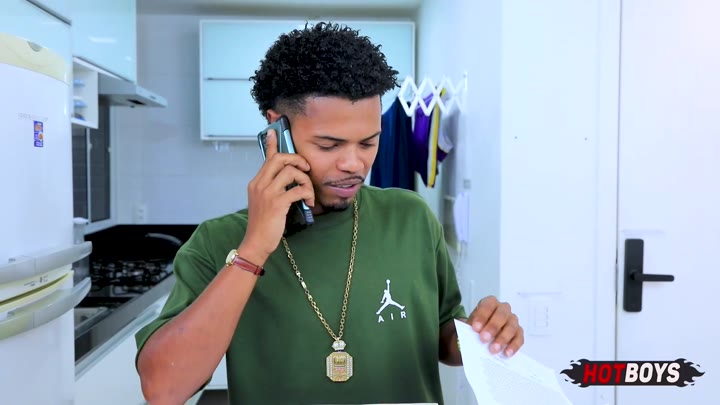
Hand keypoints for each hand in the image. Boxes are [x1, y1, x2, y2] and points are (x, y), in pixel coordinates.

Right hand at [241, 128, 314, 263]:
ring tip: (308, 193)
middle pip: (280, 159)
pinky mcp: (277, 203)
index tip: (273, 132)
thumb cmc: (263, 225)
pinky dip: (307, 193)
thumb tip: (288, 181)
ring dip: (305, 180)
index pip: (266, 158)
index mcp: (256, 183)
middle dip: (297, 160)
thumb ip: (271, 189)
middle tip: (306, 169)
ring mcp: (267, 193)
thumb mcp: (263, 202)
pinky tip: (309, 202)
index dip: (272, 144)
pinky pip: (298, 189)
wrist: (255, 243)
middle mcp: (259, 184)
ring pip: (291, 172)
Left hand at [467, 296, 523, 356]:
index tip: (475, 328)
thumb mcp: (470, 326)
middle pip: (501, 315)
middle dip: (493, 327)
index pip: (487, 306)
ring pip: (511, 327)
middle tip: (484, 338)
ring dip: (502, 338)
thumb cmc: (477, 328)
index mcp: (490, 303)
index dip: (482, 316)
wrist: (482, 335)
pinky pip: (519, 338)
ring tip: (493, 349)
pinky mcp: (518, 332)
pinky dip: (513, 346)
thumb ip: (467, 330)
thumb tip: (463, 338)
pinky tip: (506, 353)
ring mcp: (512, 320)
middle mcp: (503, 309)